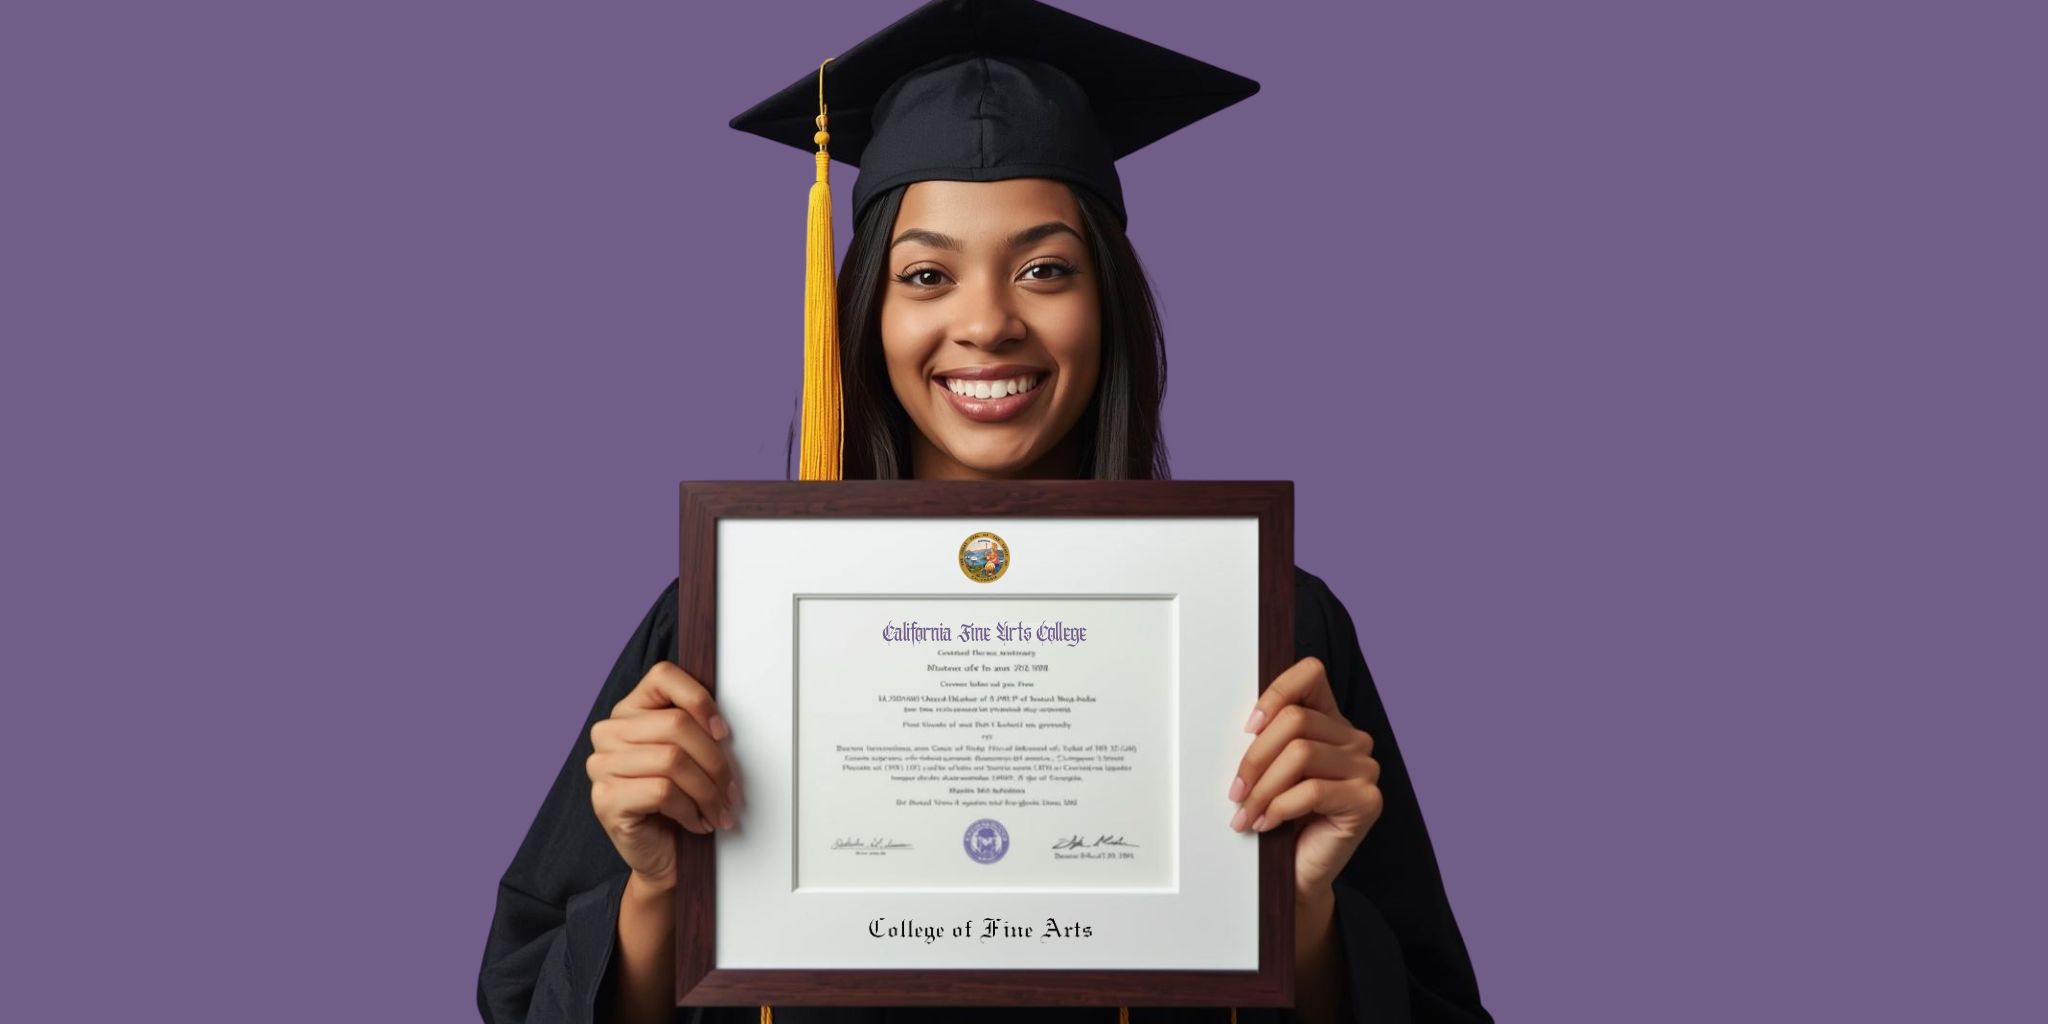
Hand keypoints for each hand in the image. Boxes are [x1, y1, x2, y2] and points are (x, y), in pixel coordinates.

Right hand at [587, 661, 740, 887]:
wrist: (661, 855)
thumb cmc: (677, 803)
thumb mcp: (689, 756)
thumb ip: (696, 729)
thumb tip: (722, 726)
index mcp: (629, 711)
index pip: (662, 676)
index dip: (699, 699)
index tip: (722, 732)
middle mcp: (608, 733)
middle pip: (676, 723)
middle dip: (715, 760)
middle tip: (731, 788)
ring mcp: (601, 765)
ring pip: (673, 759)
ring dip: (708, 790)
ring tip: (718, 808)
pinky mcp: (605, 798)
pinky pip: (663, 791)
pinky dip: (691, 809)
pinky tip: (697, 821)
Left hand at [1228, 656, 1382, 897]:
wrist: (1296, 873)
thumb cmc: (1279, 819)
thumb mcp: (1269, 770)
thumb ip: (1266, 739)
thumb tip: (1243, 723)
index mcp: (1330, 721)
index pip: (1310, 674)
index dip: (1275, 692)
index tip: (1248, 727)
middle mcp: (1354, 740)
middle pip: (1295, 720)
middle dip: (1255, 757)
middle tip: (1235, 791)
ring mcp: (1365, 769)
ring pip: (1300, 754)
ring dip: (1262, 788)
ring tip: (1245, 813)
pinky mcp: (1367, 800)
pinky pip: (1312, 790)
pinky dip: (1279, 807)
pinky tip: (1266, 823)